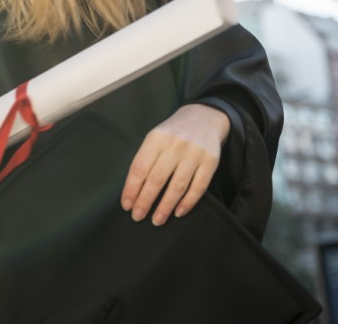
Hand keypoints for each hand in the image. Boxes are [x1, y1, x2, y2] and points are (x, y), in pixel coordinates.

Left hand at [121, 103, 230, 225]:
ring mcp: (194, 154)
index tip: (126, 205)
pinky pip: (198, 187)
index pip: (139, 168)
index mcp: (156, 138)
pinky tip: (178, 212)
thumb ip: (146, 159)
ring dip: (165, 206)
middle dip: (145, 200)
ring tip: (157, 220)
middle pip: (156, 179)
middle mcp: (174, 145)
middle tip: (138, 216)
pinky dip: (188, 202)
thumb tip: (134, 190)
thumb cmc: (172, 133)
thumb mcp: (155, 138)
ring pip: (177, 186)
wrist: (203, 118)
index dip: (131, 189)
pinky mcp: (211, 162)